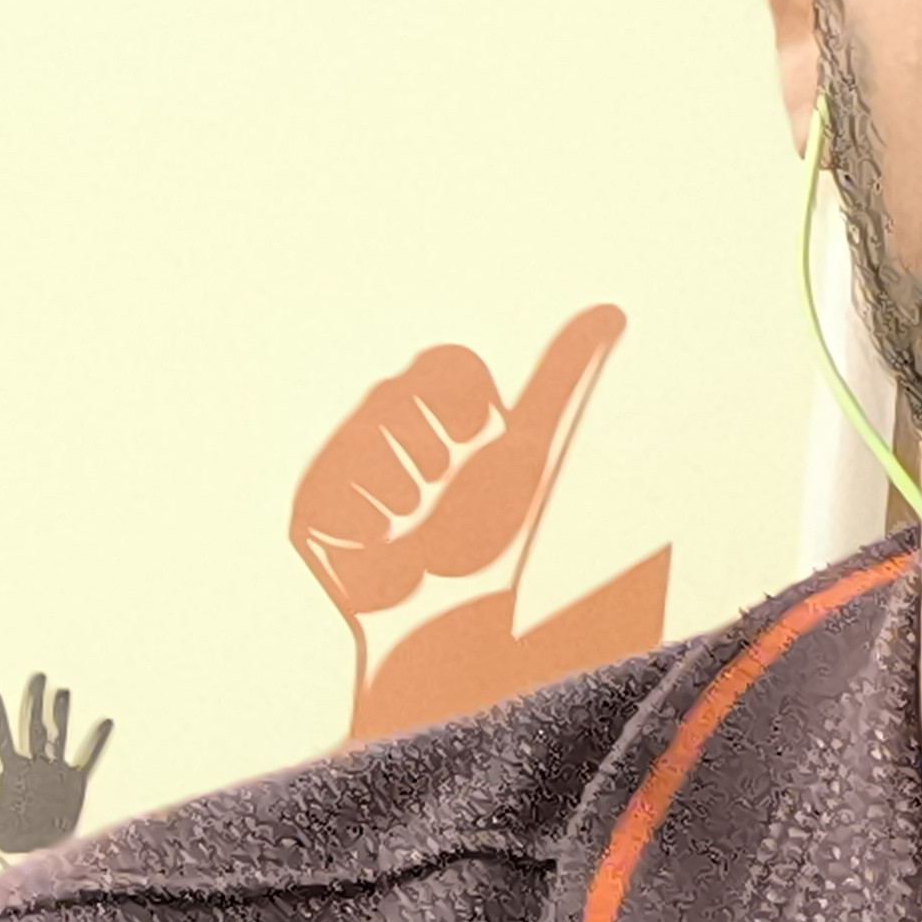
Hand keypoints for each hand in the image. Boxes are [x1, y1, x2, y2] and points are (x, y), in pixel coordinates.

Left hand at [0, 674, 113, 858]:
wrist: (39, 858)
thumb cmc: (10, 842)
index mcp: (10, 774)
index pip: (1, 740)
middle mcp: (33, 768)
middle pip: (32, 728)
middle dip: (33, 702)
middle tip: (36, 676)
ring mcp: (54, 773)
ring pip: (58, 736)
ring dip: (61, 715)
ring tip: (63, 692)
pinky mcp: (74, 783)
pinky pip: (87, 758)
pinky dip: (96, 742)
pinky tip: (104, 723)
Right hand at [290, 308, 626, 622]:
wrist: (451, 609)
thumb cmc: (490, 533)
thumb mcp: (530, 447)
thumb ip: (561, 376)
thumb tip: (611, 312)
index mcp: (430, 404)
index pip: (445, 362)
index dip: (468, 406)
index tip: (479, 441)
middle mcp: (380, 424)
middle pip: (397, 391)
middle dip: (436, 452)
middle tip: (443, 491)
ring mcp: (340, 463)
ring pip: (364, 437)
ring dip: (405, 493)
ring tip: (413, 523)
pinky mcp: (311, 508)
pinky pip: (330, 487)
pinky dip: (369, 524)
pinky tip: (382, 544)